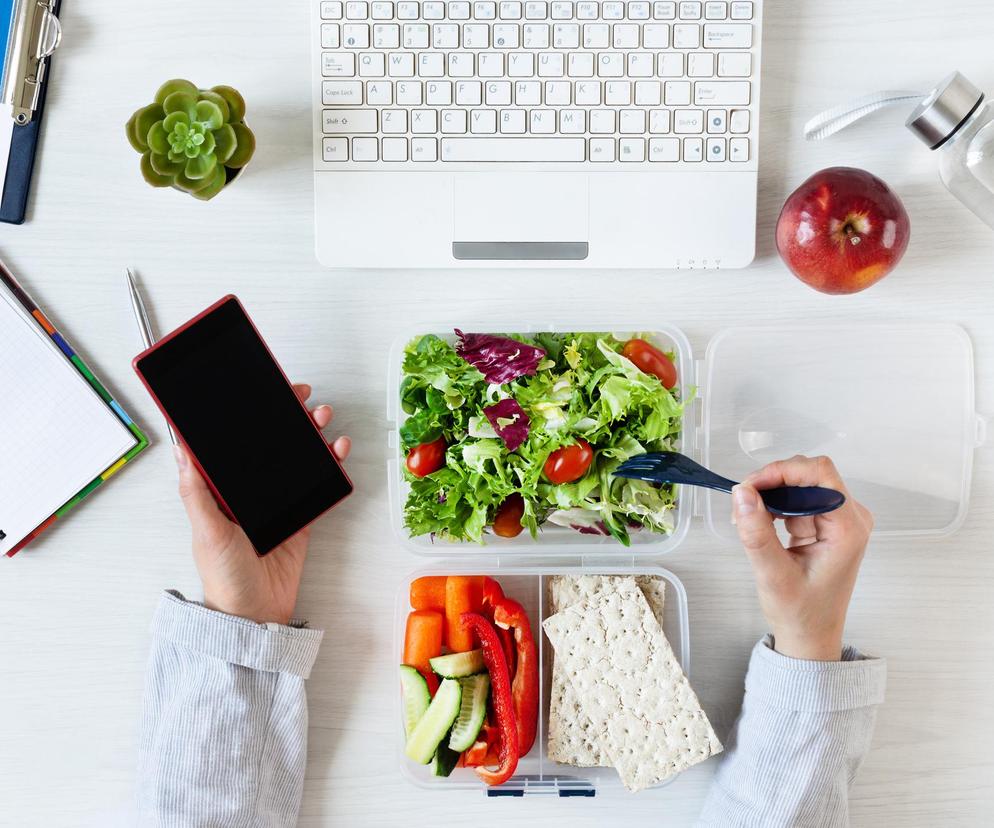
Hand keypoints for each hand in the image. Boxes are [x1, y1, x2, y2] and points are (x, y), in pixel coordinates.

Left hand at [174, 383, 350, 625]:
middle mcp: (248, 491)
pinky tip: (338, 451)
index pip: (234, 442)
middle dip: (287, 417)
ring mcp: (277, 502)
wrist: (256, 616)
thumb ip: (197, 492)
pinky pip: (317, 483)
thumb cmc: (224, 578)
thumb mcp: (206, 532)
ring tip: (323, 418)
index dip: (248, 415)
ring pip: (296, 457)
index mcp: (220, 489)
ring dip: (310, 435)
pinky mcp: (300, 516)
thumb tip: (181, 450)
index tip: (263, 391)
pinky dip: (330, 464)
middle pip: (269, 444)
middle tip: (303, 397)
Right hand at [732, 455, 872, 661]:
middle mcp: (850, 518)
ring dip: (771, 494)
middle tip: (743, 504)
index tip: (751, 486)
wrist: (810, 637)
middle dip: (773, 482)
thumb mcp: (772, 574)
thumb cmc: (799, 613)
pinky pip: (798, 499)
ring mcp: (839, 520)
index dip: (782, 471)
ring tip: (748, 520)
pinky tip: (761, 524)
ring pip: (801, 484)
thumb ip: (756, 532)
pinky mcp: (826, 524)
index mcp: (848, 529)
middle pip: (810, 474)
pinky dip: (776, 505)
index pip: (819, 474)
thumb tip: (741, 492)